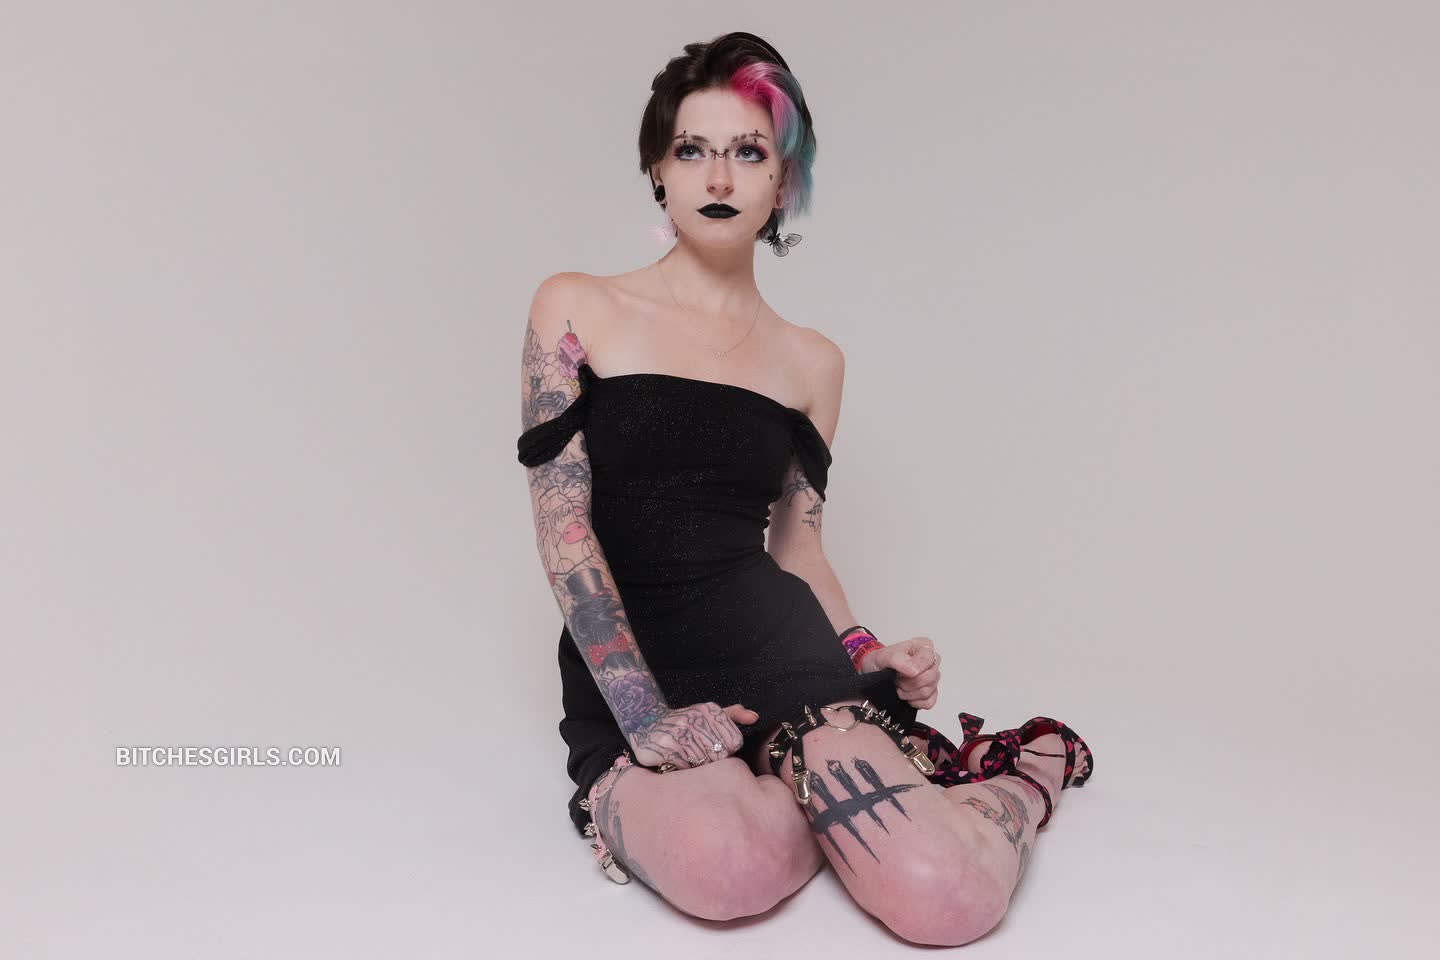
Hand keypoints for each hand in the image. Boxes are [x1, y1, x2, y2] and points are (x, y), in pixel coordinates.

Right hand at [627, 702, 758, 769]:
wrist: (645, 720)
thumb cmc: (682, 721)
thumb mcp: (706, 713)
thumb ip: (732, 715)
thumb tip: (754, 717)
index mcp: (708, 710)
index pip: (734, 741)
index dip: (727, 750)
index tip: (716, 749)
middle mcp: (693, 719)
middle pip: (719, 754)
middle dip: (712, 760)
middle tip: (701, 757)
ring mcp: (677, 733)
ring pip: (702, 763)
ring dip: (697, 767)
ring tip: (689, 759)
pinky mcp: (662, 748)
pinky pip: (683, 768)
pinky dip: (683, 770)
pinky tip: (677, 762)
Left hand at [861, 636, 941, 709]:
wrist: (873, 674)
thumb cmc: (880, 662)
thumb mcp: (883, 656)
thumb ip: (899, 659)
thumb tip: (915, 670)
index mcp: (924, 646)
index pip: (928, 659)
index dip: (913, 668)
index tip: (899, 672)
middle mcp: (931, 661)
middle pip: (930, 677)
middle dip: (909, 682)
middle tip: (897, 679)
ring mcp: (932, 678)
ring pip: (928, 690)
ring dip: (909, 692)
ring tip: (898, 685)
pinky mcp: (930, 693)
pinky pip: (929, 702)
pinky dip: (914, 701)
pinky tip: (906, 695)